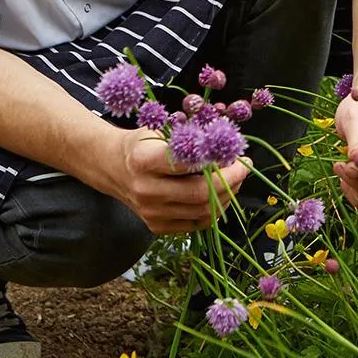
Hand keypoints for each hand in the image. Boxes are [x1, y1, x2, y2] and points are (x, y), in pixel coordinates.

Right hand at [107, 128, 251, 234]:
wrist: (114, 167)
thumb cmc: (142, 145)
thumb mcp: (160, 131)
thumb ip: (189, 140)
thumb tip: (227, 148)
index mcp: (144, 160)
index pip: (189, 164)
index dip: (219, 161)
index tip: (235, 154)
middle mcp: (146, 190)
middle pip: (200, 193)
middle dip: (230, 181)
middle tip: (244, 167)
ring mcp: (151, 212)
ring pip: (202, 211)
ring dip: (226, 195)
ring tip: (234, 179)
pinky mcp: (156, 226)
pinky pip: (196, 223)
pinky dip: (213, 210)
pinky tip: (219, 194)